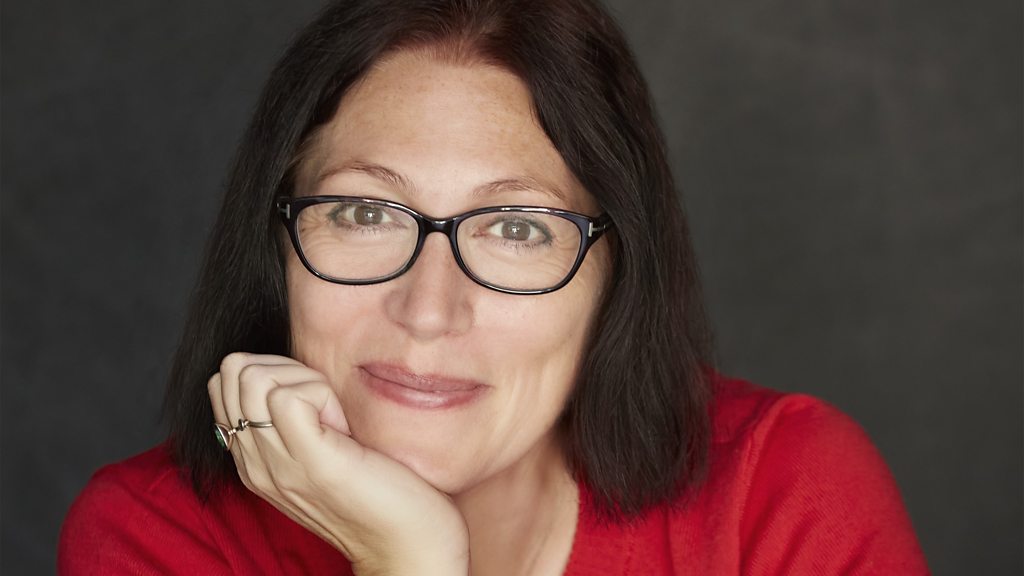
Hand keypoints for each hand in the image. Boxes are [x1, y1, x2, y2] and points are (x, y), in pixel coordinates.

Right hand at [208, 352, 468, 574]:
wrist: (405, 540)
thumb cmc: (374, 488)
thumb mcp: (318, 449)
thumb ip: (291, 420)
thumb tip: (288, 374)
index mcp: (252, 459)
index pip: (223, 382)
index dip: (271, 371)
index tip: (311, 400)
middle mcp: (254, 463)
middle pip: (233, 372)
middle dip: (284, 369)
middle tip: (325, 406)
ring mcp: (279, 464)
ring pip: (255, 378)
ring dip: (305, 381)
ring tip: (335, 418)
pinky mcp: (312, 460)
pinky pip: (288, 396)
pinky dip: (321, 393)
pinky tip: (342, 425)